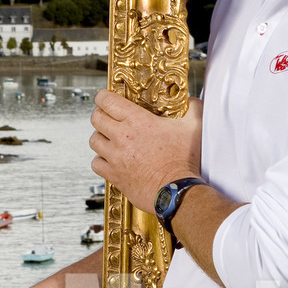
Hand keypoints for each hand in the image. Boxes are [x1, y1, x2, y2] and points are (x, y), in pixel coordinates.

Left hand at [89, 90, 202, 212]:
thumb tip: (193, 101)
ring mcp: (116, 156)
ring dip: (101, 137)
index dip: (103, 97)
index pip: (107, 100)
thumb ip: (193, 109)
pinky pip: (96, 163)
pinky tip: (111, 159)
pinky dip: (101, 160)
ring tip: (110, 138)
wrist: (177, 191)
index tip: (106, 98)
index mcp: (138, 121)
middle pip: (96, 118)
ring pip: (94, 140)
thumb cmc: (184, 161)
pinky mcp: (114, 175)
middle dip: (101, 114)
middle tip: (108, 117)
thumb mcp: (194, 128)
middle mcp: (122, 136)